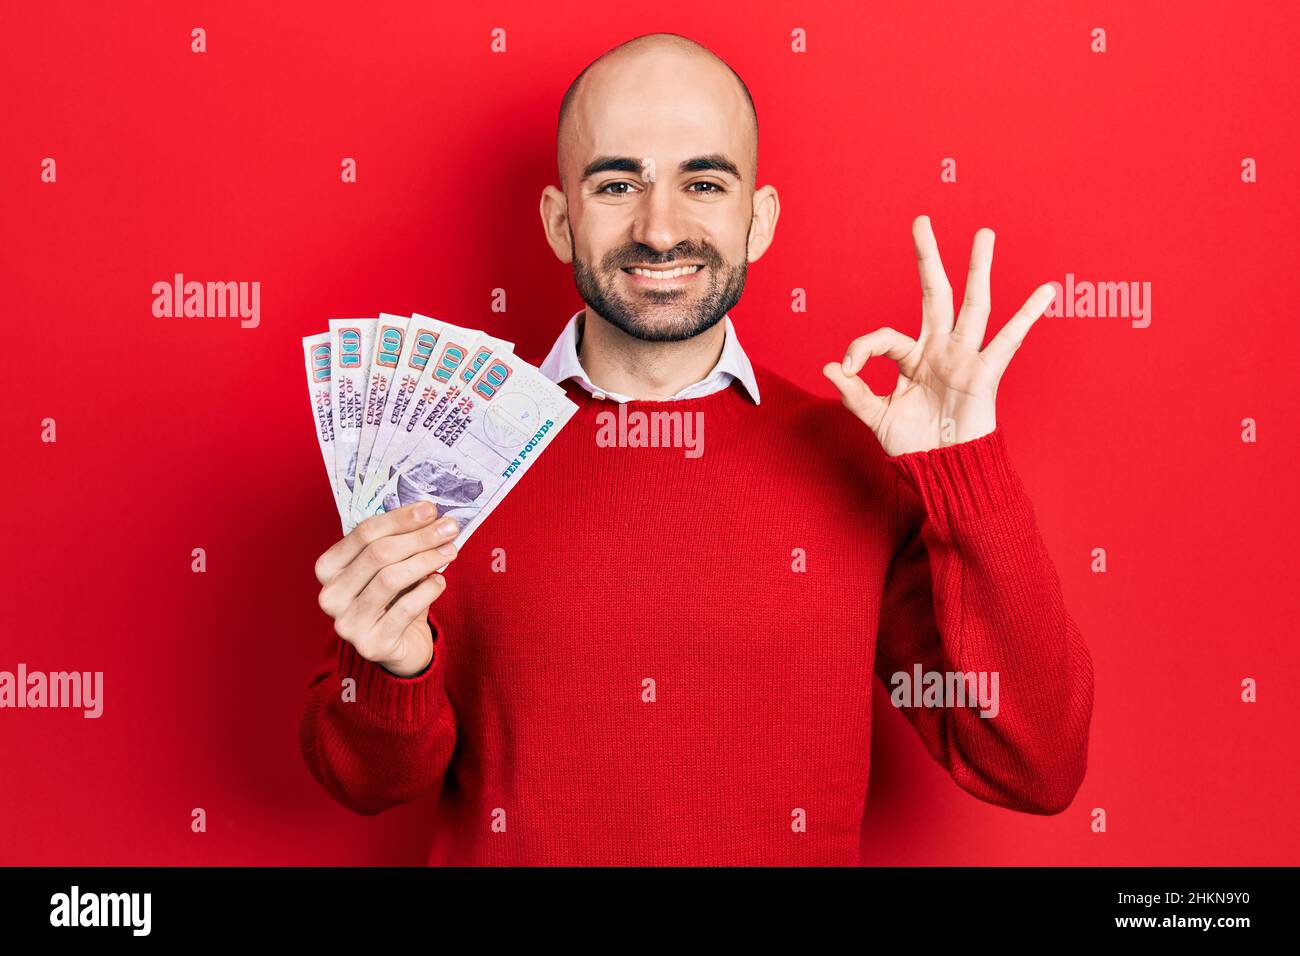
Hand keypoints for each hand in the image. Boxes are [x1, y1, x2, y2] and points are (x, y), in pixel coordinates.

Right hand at [313, 502, 459, 677]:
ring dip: (426, 560)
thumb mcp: (388, 567)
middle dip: (419, 537)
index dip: (400, 519)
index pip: (364, 533)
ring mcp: (347, 623)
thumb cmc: (394, 598)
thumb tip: (431, 516)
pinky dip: (426, 591)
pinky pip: (404, 609)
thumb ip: (398, 543)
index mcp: (328, 568)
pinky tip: (440, 581)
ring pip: (390, 579)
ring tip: (450, 551)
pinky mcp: (371, 644)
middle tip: (449, 528)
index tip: (430, 509)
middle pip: (378, 554)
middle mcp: (330, 596)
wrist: (399, 646)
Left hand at [822, 215, 1056, 455]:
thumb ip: (854, 393)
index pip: (884, 337)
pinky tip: (1045, 291)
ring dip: (978, 269)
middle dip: (927, 258)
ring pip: (973, 305)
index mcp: (912, 358)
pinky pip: (1009, 341)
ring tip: (985, 234)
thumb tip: (830, 367)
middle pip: (935, 294)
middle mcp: (940, 349)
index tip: (849, 369)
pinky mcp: (985, 374)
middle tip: (921, 221)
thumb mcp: (877, 418)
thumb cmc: (914, 446)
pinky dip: (1027, 316)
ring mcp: (964, 358)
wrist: (943, 471)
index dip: (862, 348)